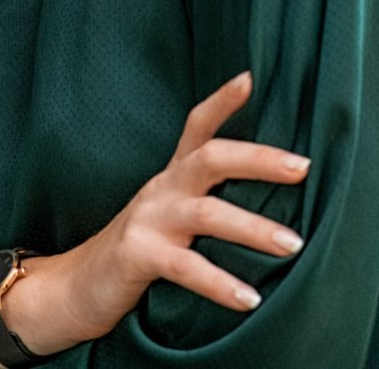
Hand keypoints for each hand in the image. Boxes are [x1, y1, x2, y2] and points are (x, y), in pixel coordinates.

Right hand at [0, 71, 310, 355]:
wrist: (75, 288)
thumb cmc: (138, 250)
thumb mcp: (171, 214)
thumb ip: (207, 200)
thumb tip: (272, 197)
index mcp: (173, 177)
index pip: (197, 126)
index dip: (222, 101)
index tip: (251, 78)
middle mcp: (161, 190)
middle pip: (211, 158)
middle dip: (259, 159)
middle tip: (303, 168)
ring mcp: (147, 220)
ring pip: (207, 214)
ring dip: (254, 229)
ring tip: (293, 245)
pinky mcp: (137, 255)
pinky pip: (186, 267)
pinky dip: (221, 283)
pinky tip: (250, 299)